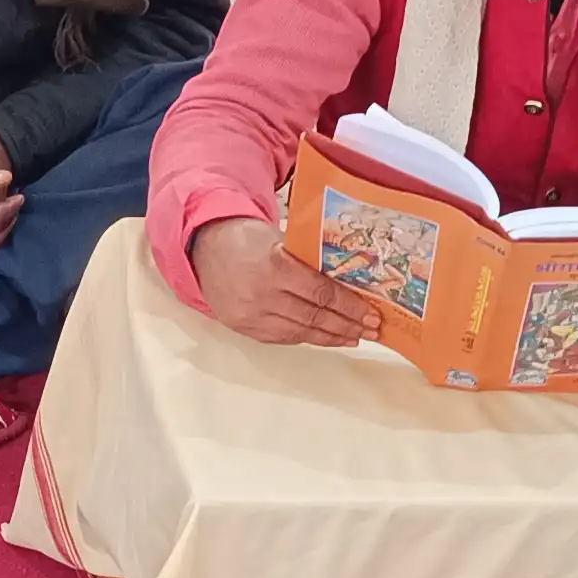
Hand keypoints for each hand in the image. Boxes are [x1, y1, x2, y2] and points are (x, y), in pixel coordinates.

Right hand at [189, 217, 377, 346]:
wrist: (205, 250)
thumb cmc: (248, 240)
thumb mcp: (281, 239)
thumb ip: (310, 260)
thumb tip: (351, 279)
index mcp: (274, 267)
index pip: (321, 293)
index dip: (349, 306)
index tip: (370, 312)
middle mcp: (262, 295)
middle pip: (314, 316)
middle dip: (348, 325)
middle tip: (372, 329)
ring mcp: (252, 316)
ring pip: (301, 332)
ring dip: (332, 337)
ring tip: (355, 337)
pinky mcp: (245, 328)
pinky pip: (284, 337)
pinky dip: (308, 338)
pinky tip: (326, 338)